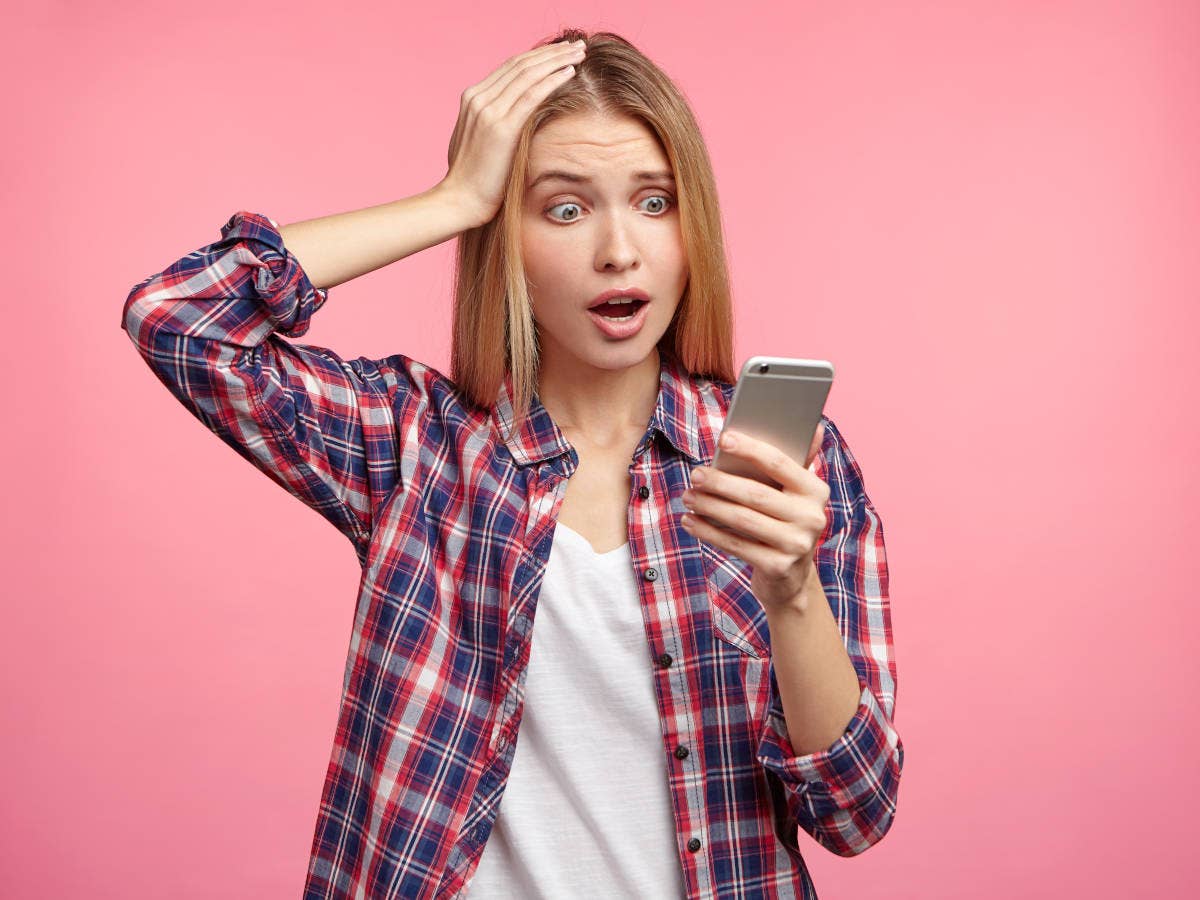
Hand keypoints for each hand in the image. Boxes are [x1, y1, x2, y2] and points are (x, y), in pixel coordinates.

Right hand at [440, 39, 586, 226]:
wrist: (459, 201)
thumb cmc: (473, 179)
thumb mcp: (479, 142)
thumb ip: (492, 123)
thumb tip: (513, 121)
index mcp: (473, 99)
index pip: (510, 67)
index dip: (537, 57)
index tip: (559, 52)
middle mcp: (478, 98)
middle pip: (520, 64)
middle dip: (550, 52)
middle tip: (576, 45)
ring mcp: (488, 111)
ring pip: (528, 74)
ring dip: (556, 60)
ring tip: (579, 53)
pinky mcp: (501, 128)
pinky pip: (531, 95)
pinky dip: (552, 80)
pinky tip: (570, 72)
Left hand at [680, 423, 829, 612]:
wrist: (792, 579)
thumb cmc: (784, 521)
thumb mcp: (794, 493)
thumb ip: (795, 462)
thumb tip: (813, 426)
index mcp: (816, 491)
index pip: (780, 463)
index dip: (750, 449)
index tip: (722, 438)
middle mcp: (812, 517)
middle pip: (756, 493)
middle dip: (720, 482)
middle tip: (695, 474)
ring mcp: (796, 544)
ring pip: (742, 519)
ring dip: (709, 506)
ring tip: (688, 496)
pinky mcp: (778, 566)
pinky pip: (735, 545)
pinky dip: (708, 531)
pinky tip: (690, 521)